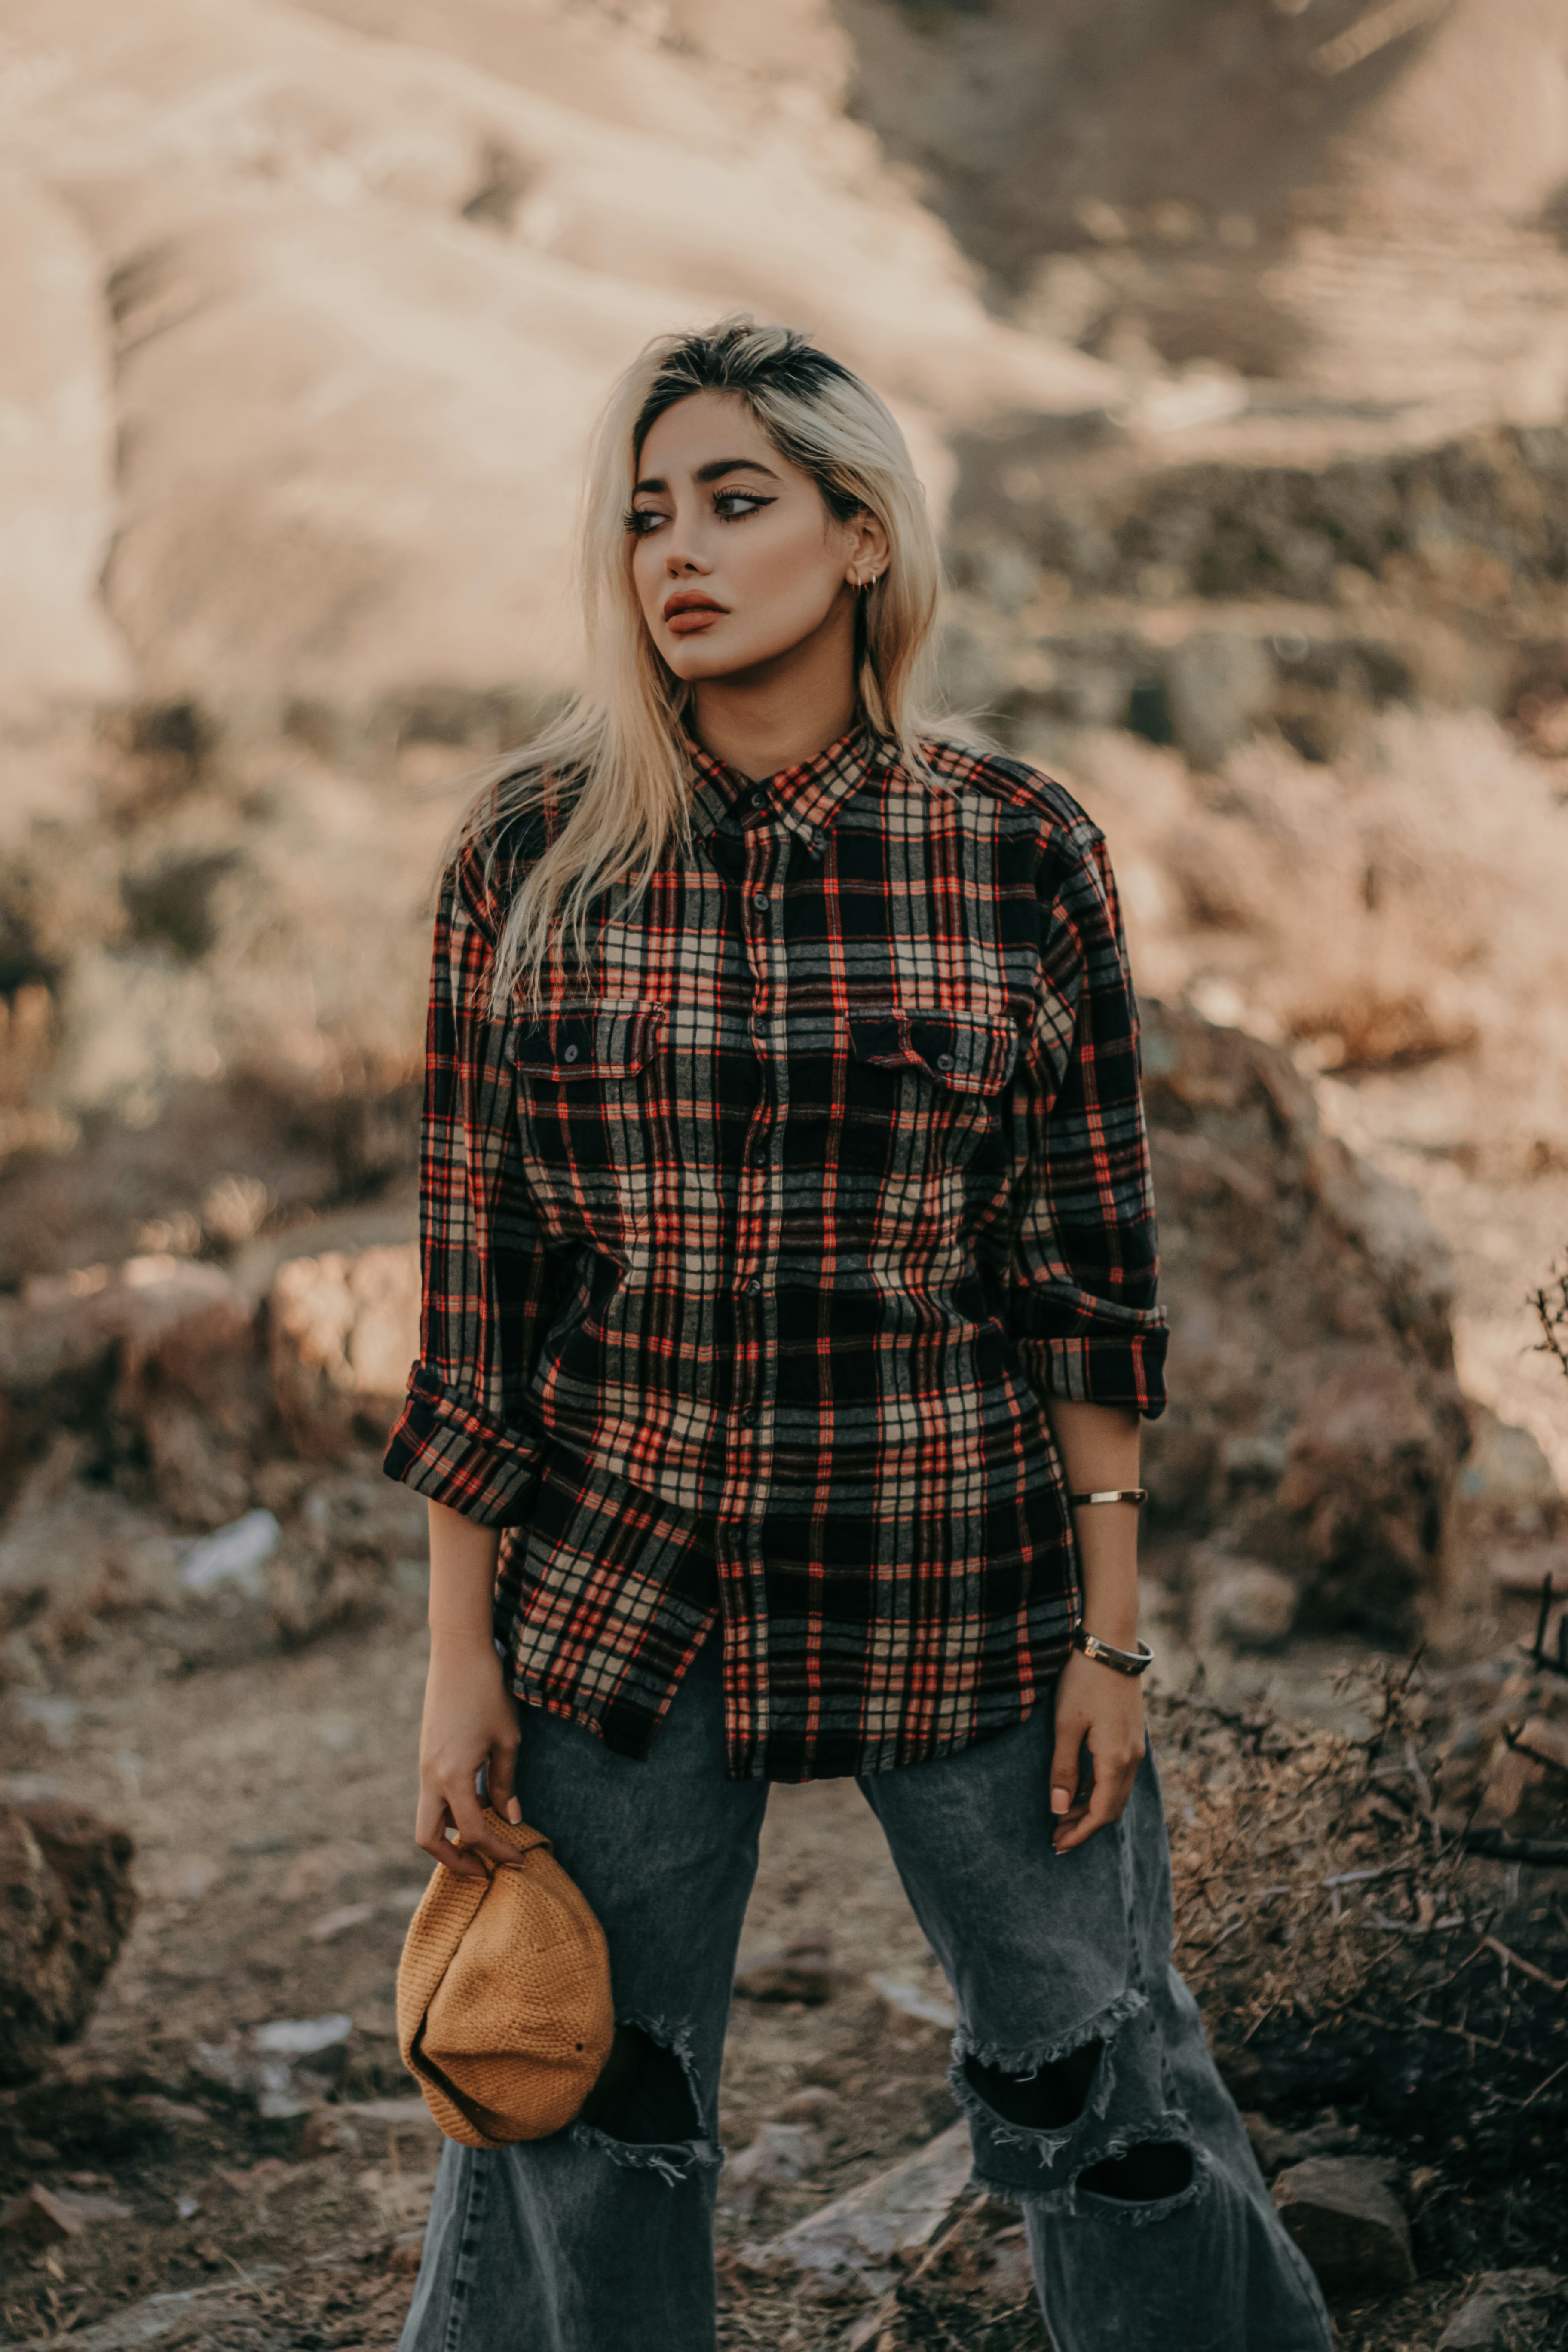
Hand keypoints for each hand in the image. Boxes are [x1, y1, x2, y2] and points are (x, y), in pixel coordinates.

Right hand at [416, 1638, 525, 1878]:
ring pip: (427, 1820)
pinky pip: (433, 1798)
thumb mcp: (506, 1739)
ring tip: (485, 1843)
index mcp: (452, 1776)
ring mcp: (424, 1767)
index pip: (474, 1832)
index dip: (498, 1852)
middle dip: (455, 1862)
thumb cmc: (488, 1692)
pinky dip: (451, 1813)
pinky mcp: (426, 1757)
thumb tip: (511, 1819)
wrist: (458, 1654)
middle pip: (428, 1840)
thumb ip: (504, 1783)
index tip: (519, 1862)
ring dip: (451, 1838)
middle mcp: (430, 1777)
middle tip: (485, 1872)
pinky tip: (479, 1807)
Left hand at [1049, 1645, 1146, 1854]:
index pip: (1102, 1812)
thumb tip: (1059, 1809)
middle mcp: (1132, 1757)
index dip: (1081, 1832)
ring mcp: (1134, 1745)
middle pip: (1112, 1807)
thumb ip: (1064, 1769)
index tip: (1058, 1845)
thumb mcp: (1066, 1725)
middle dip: (1085, 1825)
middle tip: (1056, 1837)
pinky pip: (1117, 1773)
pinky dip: (1098, 1788)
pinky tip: (1078, 1788)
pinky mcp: (1130, 1734)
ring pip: (1116, 1791)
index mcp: (1117, 1759)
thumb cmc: (1083, 1680)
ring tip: (1063, 1816)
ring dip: (1092, 1807)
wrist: (1110, 1643)